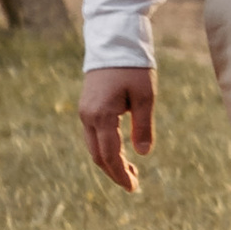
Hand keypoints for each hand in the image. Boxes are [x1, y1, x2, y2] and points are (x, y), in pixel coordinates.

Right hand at [79, 66, 156, 192]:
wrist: (114, 41)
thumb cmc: (133, 67)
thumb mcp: (145, 96)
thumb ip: (143, 126)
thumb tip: (143, 154)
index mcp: (102, 115)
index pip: (110, 155)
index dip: (120, 174)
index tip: (133, 188)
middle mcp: (88, 116)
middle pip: (98, 155)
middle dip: (115, 172)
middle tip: (133, 184)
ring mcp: (85, 112)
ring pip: (94, 147)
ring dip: (110, 162)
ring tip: (131, 170)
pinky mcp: (87, 107)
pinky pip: (93, 136)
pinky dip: (105, 148)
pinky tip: (121, 152)